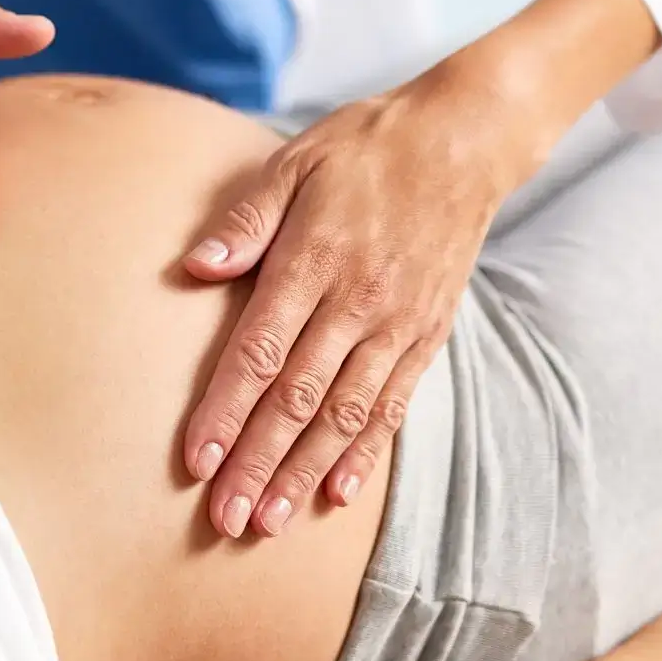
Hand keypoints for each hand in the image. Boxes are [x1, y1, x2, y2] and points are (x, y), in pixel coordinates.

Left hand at [180, 66, 534, 538]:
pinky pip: (393, 406)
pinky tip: (336, 492)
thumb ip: (246, 221)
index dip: (227, 411)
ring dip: (303, 472)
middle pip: (298, 400)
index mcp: (314, 263)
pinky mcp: (427, 335)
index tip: (198, 461)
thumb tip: (195, 267)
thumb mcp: (294, 162)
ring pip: (344, 415)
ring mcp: (397, 325)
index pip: (260, 352)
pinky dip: (364, 453)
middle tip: (225, 520)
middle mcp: (357, 304)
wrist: (466, 139)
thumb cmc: (365, 148)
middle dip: (258, 464)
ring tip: (270, 521)